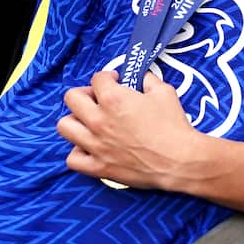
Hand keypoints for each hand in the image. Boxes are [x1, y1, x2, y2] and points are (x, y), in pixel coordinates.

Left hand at [59, 70, 202, 190]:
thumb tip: (142, 78)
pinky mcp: (98, 167)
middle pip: (72, 98)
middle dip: (85, 93)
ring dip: (76, 120)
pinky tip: (90, 147)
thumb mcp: (164, 92)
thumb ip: (148, 80)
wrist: (179, 160)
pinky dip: (78, 151)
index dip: (108, 77)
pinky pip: (72, 159)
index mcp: (114, 98)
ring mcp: (95, 145)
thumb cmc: (173, 125)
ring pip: (65, 126)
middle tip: (98, 98)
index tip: (116, 80)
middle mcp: (99, 120)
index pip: (98, 78)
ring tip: (90, 122)